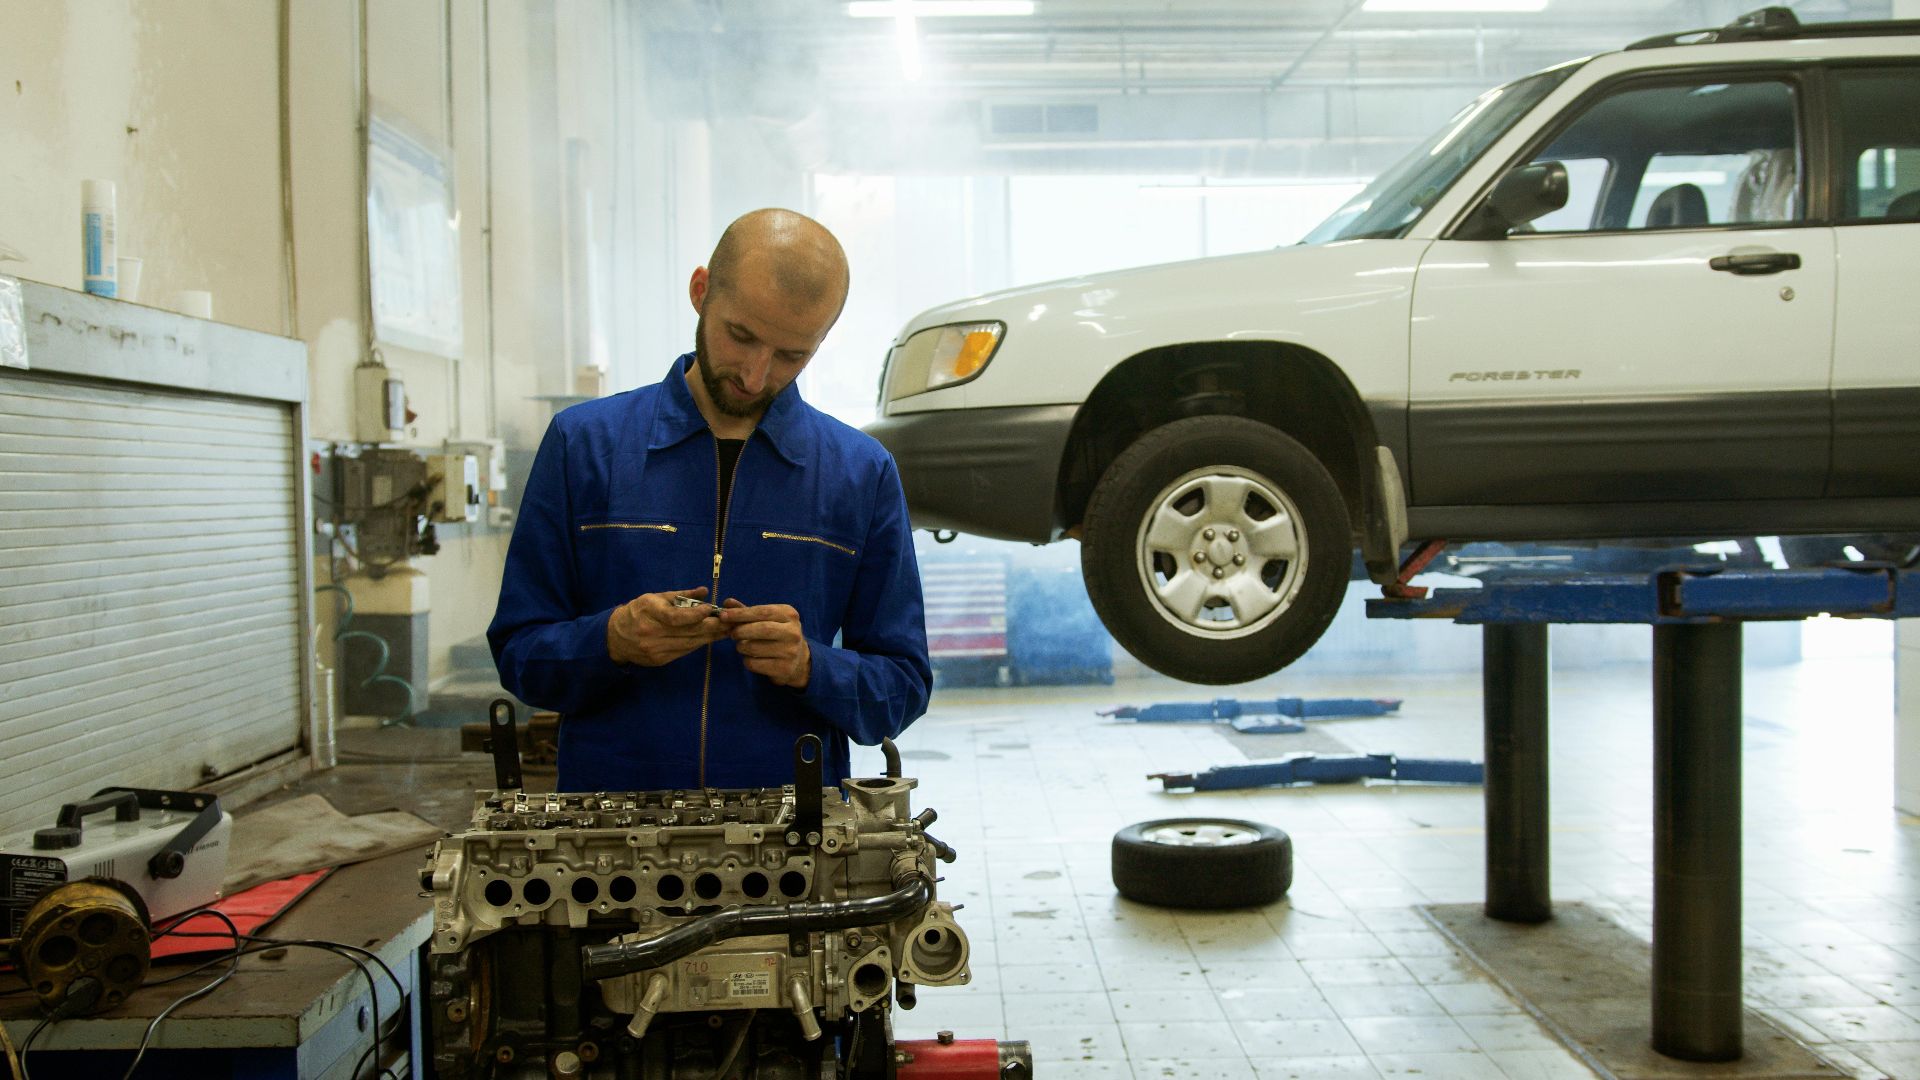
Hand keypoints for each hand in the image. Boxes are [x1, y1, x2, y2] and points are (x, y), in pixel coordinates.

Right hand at [606, 587, 726, 666]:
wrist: (615, 637)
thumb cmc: (638, 612)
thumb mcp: (655, 598)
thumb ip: (681, 595)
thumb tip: (705, 591)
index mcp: (649, 612)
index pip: (676, 617)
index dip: (696, 614)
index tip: (711, 609)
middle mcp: (652, 632)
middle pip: (687, 632)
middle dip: (711, 627)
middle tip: (729, 621)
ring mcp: (655, 649)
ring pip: (689, 644)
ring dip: (709, 637)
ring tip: (725, 630)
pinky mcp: (659, 660)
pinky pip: (684, 651)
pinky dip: (698, 644)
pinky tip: (708, 638)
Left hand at [718, 599, 811, 687]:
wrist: (798, 659)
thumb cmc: (776, 634)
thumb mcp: (765, 619)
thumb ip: (746, 610)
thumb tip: (727, 602)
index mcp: (789, 615)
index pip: (762, 612)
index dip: (741, 613)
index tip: (723, 615)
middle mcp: (793, 632)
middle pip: (762, 629)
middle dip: (741, 631)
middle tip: (732, 634)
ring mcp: (790, 651)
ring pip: (755, 648)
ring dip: (742, 647)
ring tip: (741, 646)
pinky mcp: (784, 668)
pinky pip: (755, 664)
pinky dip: (747, 661)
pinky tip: (750, 658)